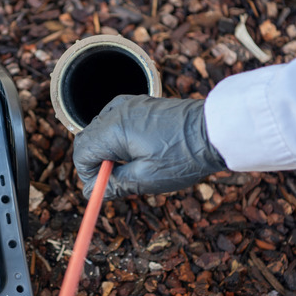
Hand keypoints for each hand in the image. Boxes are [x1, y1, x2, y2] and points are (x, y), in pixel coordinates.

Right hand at [73, 94, 226, 199]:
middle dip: (95, 163)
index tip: (104, 188)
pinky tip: (136, 150)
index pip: (81, 153)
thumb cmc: (183, 156)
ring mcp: (128, 104)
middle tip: (115, 181)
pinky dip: (117, 137)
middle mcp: (116, 111)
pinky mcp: (139, 104)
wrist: (214, 131)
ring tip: (131, 166)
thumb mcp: (145, 179)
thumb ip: (114, 184)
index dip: (88, 175)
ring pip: (99, 130)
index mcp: (113, 129)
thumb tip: (92, 192)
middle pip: (86, 139)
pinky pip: (115, 121)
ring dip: (106, 150)